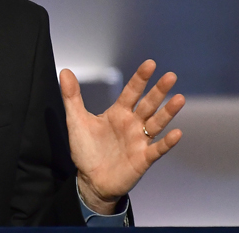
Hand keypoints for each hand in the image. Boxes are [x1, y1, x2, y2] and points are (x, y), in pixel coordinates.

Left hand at [60, 60, 184, 213]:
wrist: (89, 179)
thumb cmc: (86, 149)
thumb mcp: (76, 120)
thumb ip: (72, 96)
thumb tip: (65, 71)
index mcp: (118, 113)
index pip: (131, 92)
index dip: (140, 79)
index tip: (150, 64)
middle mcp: (132, 124)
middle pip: (148, 104)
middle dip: (159, 91)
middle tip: (170, 76)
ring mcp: (139, 141)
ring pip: (157, 123)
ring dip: (168, 112)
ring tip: (179, 98)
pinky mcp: (142, 159)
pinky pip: (157, 149)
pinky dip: (167, 142)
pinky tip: (177, 133)